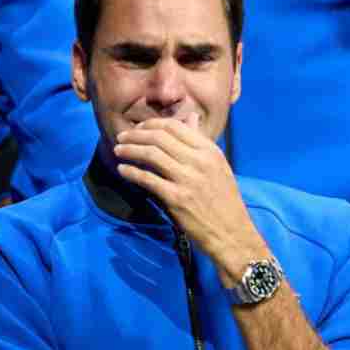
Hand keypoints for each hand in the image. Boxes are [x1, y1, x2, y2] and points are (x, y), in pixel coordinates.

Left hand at [112, 114, 269, 285]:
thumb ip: (201, 142)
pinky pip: (147, 179)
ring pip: (151, 154)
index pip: (175, 126)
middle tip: (121, 136)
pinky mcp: (176, 198)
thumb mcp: (218, 165)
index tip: (139, 128)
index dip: (151, 124)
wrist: (231, 232)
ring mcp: (187, 179)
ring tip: (118, 150)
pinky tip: (123, 170)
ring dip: (130, 150)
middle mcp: (199, 161)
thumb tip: (190, 117)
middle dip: (136, 134)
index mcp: (209, 150)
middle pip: (159, 137)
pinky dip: (131, 172)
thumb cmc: (224, 199)